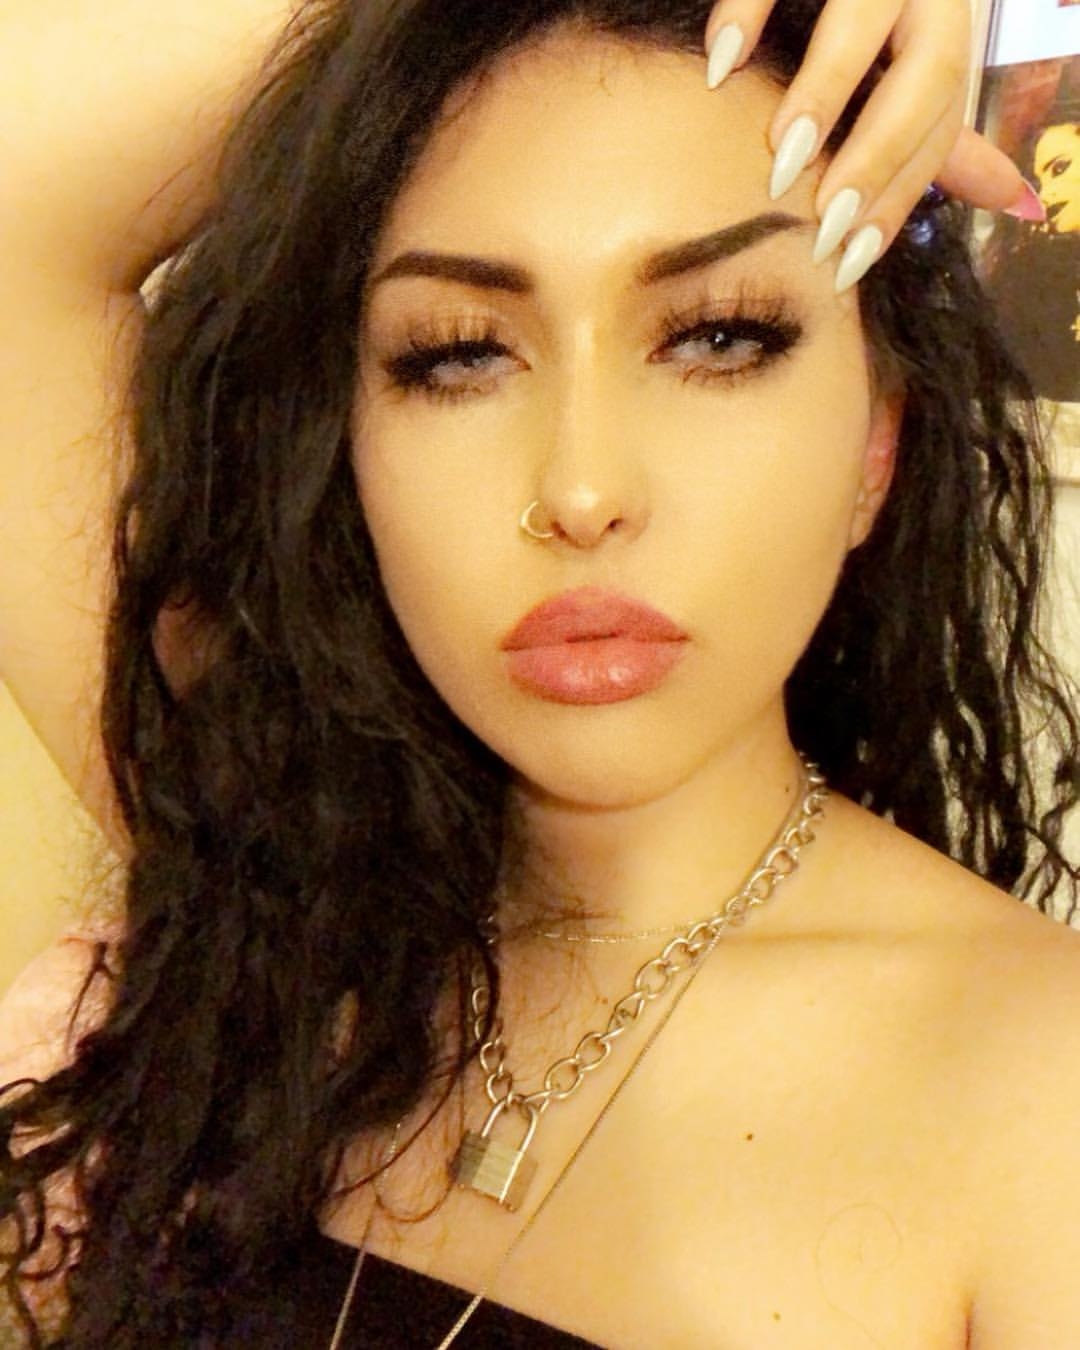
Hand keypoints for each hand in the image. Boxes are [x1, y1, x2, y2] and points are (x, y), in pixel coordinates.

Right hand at [703, 0, 1039, 290]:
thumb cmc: (861, 23)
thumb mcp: (912, 71)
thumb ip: (944, 137)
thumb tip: (1013, 200)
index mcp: (945, 30)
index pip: (943, 119)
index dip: (901, 190)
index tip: (850, 257)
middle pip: (926, 71)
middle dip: (878, 151)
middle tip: (825, 219)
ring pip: (862, 16)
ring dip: (824, 90)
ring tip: (782, 155)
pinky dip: (748, 13)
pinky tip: (723, 67)